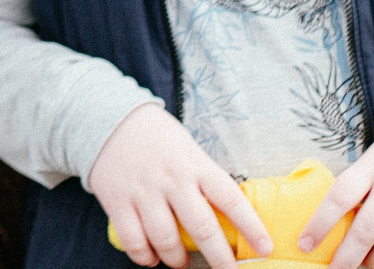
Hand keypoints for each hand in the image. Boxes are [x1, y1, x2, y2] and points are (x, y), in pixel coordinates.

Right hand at [89, 106, 268, 267]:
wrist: (108, 118)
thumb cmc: (158, 138)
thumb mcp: (189, 150)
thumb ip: (204, 179)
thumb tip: (229, 217)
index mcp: (195, 164)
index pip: (230, 198)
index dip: (251, 226)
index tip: (265, 248)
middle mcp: (172, 179)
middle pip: (202, 227)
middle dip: (220, 258)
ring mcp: (144, 192)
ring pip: (166, 239)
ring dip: (178, 259)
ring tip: (181, 262)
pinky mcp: (118, 201)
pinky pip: (134, 240)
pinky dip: (145, 257)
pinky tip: (152, 258)